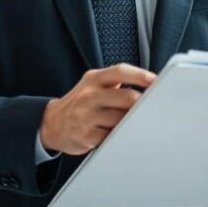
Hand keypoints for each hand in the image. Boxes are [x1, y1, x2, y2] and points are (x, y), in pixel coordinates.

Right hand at [39, 63, 155, 155]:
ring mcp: (86, 115)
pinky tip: (113, 132)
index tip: (155, 80)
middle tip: (148, 107)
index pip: (120, 71)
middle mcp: (89, 95)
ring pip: (122, 119)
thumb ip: (116, 83)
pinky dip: (118, 135)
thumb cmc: (80, 103)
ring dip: (129, 121)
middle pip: (126, 97)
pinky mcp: (86, 135)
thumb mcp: (93, 85)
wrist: (52, 123)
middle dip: (141, 104)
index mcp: (94, 79)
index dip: (140, 75)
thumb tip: (147, 86)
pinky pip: (112, 135)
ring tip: (125, 121)